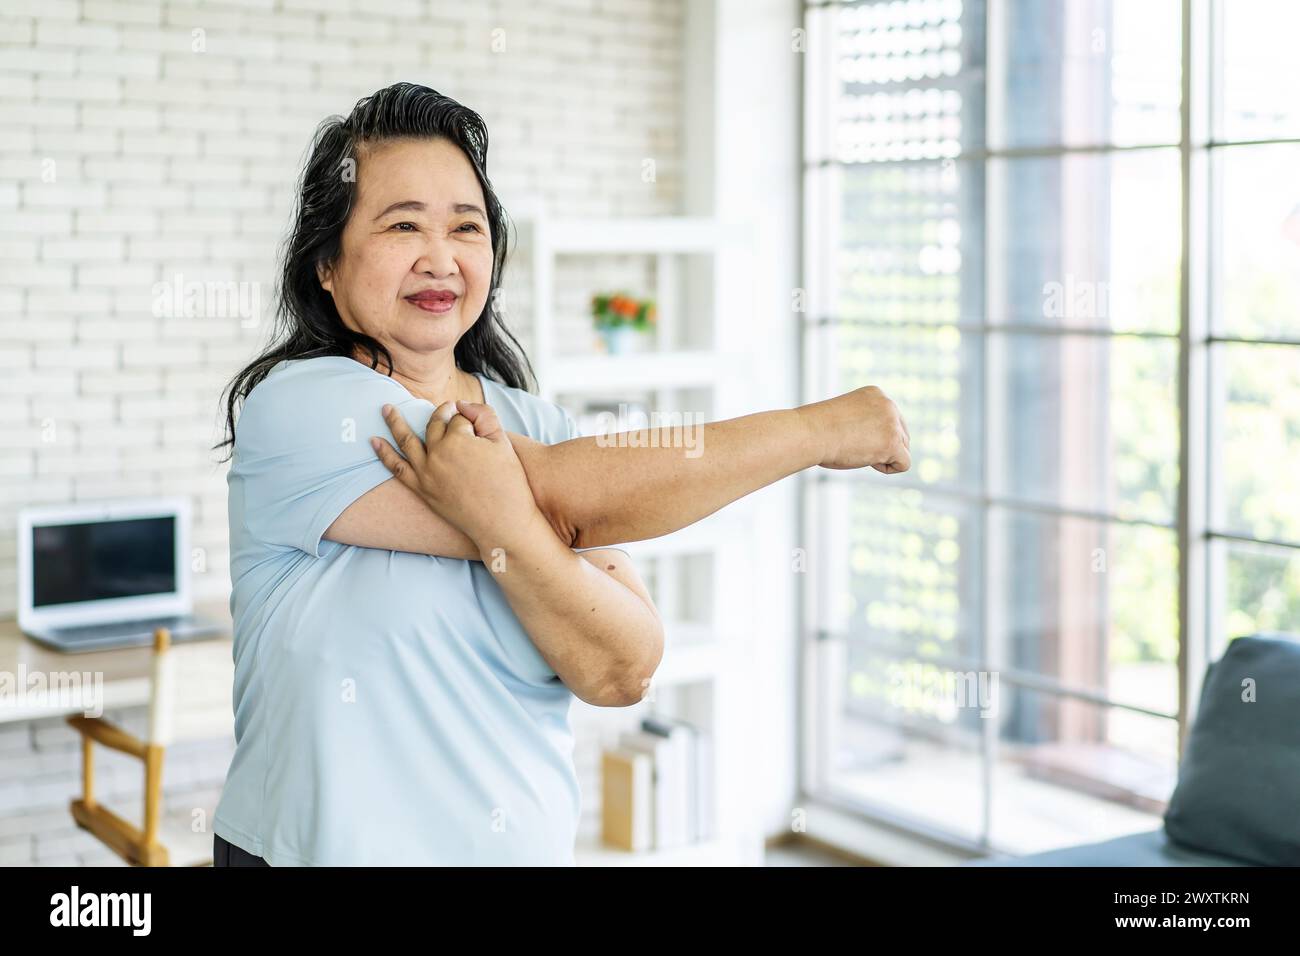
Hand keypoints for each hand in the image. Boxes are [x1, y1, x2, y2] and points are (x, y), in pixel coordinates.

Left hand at [370, 399, 543, 550]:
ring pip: (406, 441)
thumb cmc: (508, 483)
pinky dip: (384, 454)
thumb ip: (484, 415)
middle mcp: (437, 454)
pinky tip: (374, 441)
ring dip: (394, 422)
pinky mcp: (422, 490)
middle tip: (448, 408)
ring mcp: (426, 473)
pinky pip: (397, 469)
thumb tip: (461, 404)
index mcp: (458, 440)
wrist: (502, 523)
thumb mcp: (503, 443)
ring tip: (385, 409)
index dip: (471, 420)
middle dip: (441, 413)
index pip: (459, 419)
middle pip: (434, 425)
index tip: (480, 427)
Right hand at [798, 385, 910, 473]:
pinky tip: (868, 461)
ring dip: (882, 456)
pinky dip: (887, 468)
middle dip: (881, 446)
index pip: (890, 421)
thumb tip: (877, 442)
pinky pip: (904, 463)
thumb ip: (866, 422)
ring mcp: (892, 423)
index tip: (851, 434)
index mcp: (876, 394)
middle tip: (853, 445)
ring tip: (857, 451)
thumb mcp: (846, 416)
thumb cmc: (818, 430)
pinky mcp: (892, 442)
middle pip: (902, 434)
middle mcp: (889, 404)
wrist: (810, 433)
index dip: (873, 435)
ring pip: (903, 449)